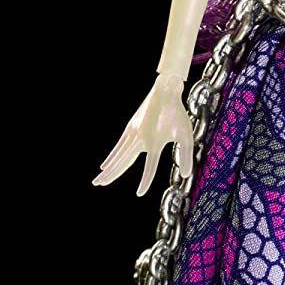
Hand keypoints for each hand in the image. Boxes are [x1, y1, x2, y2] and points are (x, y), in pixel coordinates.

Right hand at [92, 73, 194, 195]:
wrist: (165, 91)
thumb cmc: (177, 114)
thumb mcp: (186, 134)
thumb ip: (186, 155)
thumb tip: (185, 176)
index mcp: (155, 142)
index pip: (150, 166)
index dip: (145, 181)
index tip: (139, 194)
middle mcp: (141, 139)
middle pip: (123, 161)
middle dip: (112, 175)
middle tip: (99, 185)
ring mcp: (133, 133)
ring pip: (118, 155)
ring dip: (108, 168)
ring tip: (98, 181)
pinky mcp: (130, 128)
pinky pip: (119, 146)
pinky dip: (111, 157)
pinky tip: (104, 165)